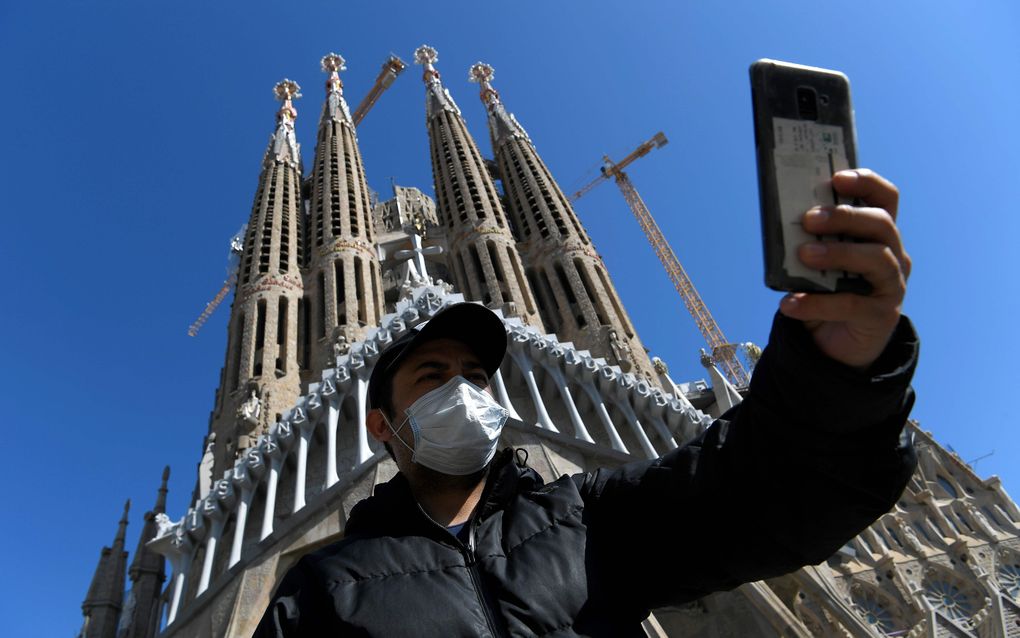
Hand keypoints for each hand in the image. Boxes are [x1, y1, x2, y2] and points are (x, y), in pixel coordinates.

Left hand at [778, 169, 910, 368]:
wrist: (832, 342)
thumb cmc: (825, 291)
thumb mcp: (817, 262)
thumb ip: (809, 241)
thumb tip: (780, 224)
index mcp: (877, 233)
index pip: (884, 198)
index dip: (866, 183)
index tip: (836, 178)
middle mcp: (893, 254)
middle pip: (881, 223)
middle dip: (846, 216)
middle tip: (810, 219)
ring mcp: (892, 285)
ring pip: (877, 258)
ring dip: (838, 253)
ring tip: (804, 254)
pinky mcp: (882, 315)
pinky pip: (851, 305)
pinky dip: (816, 303)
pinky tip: (789, 303)